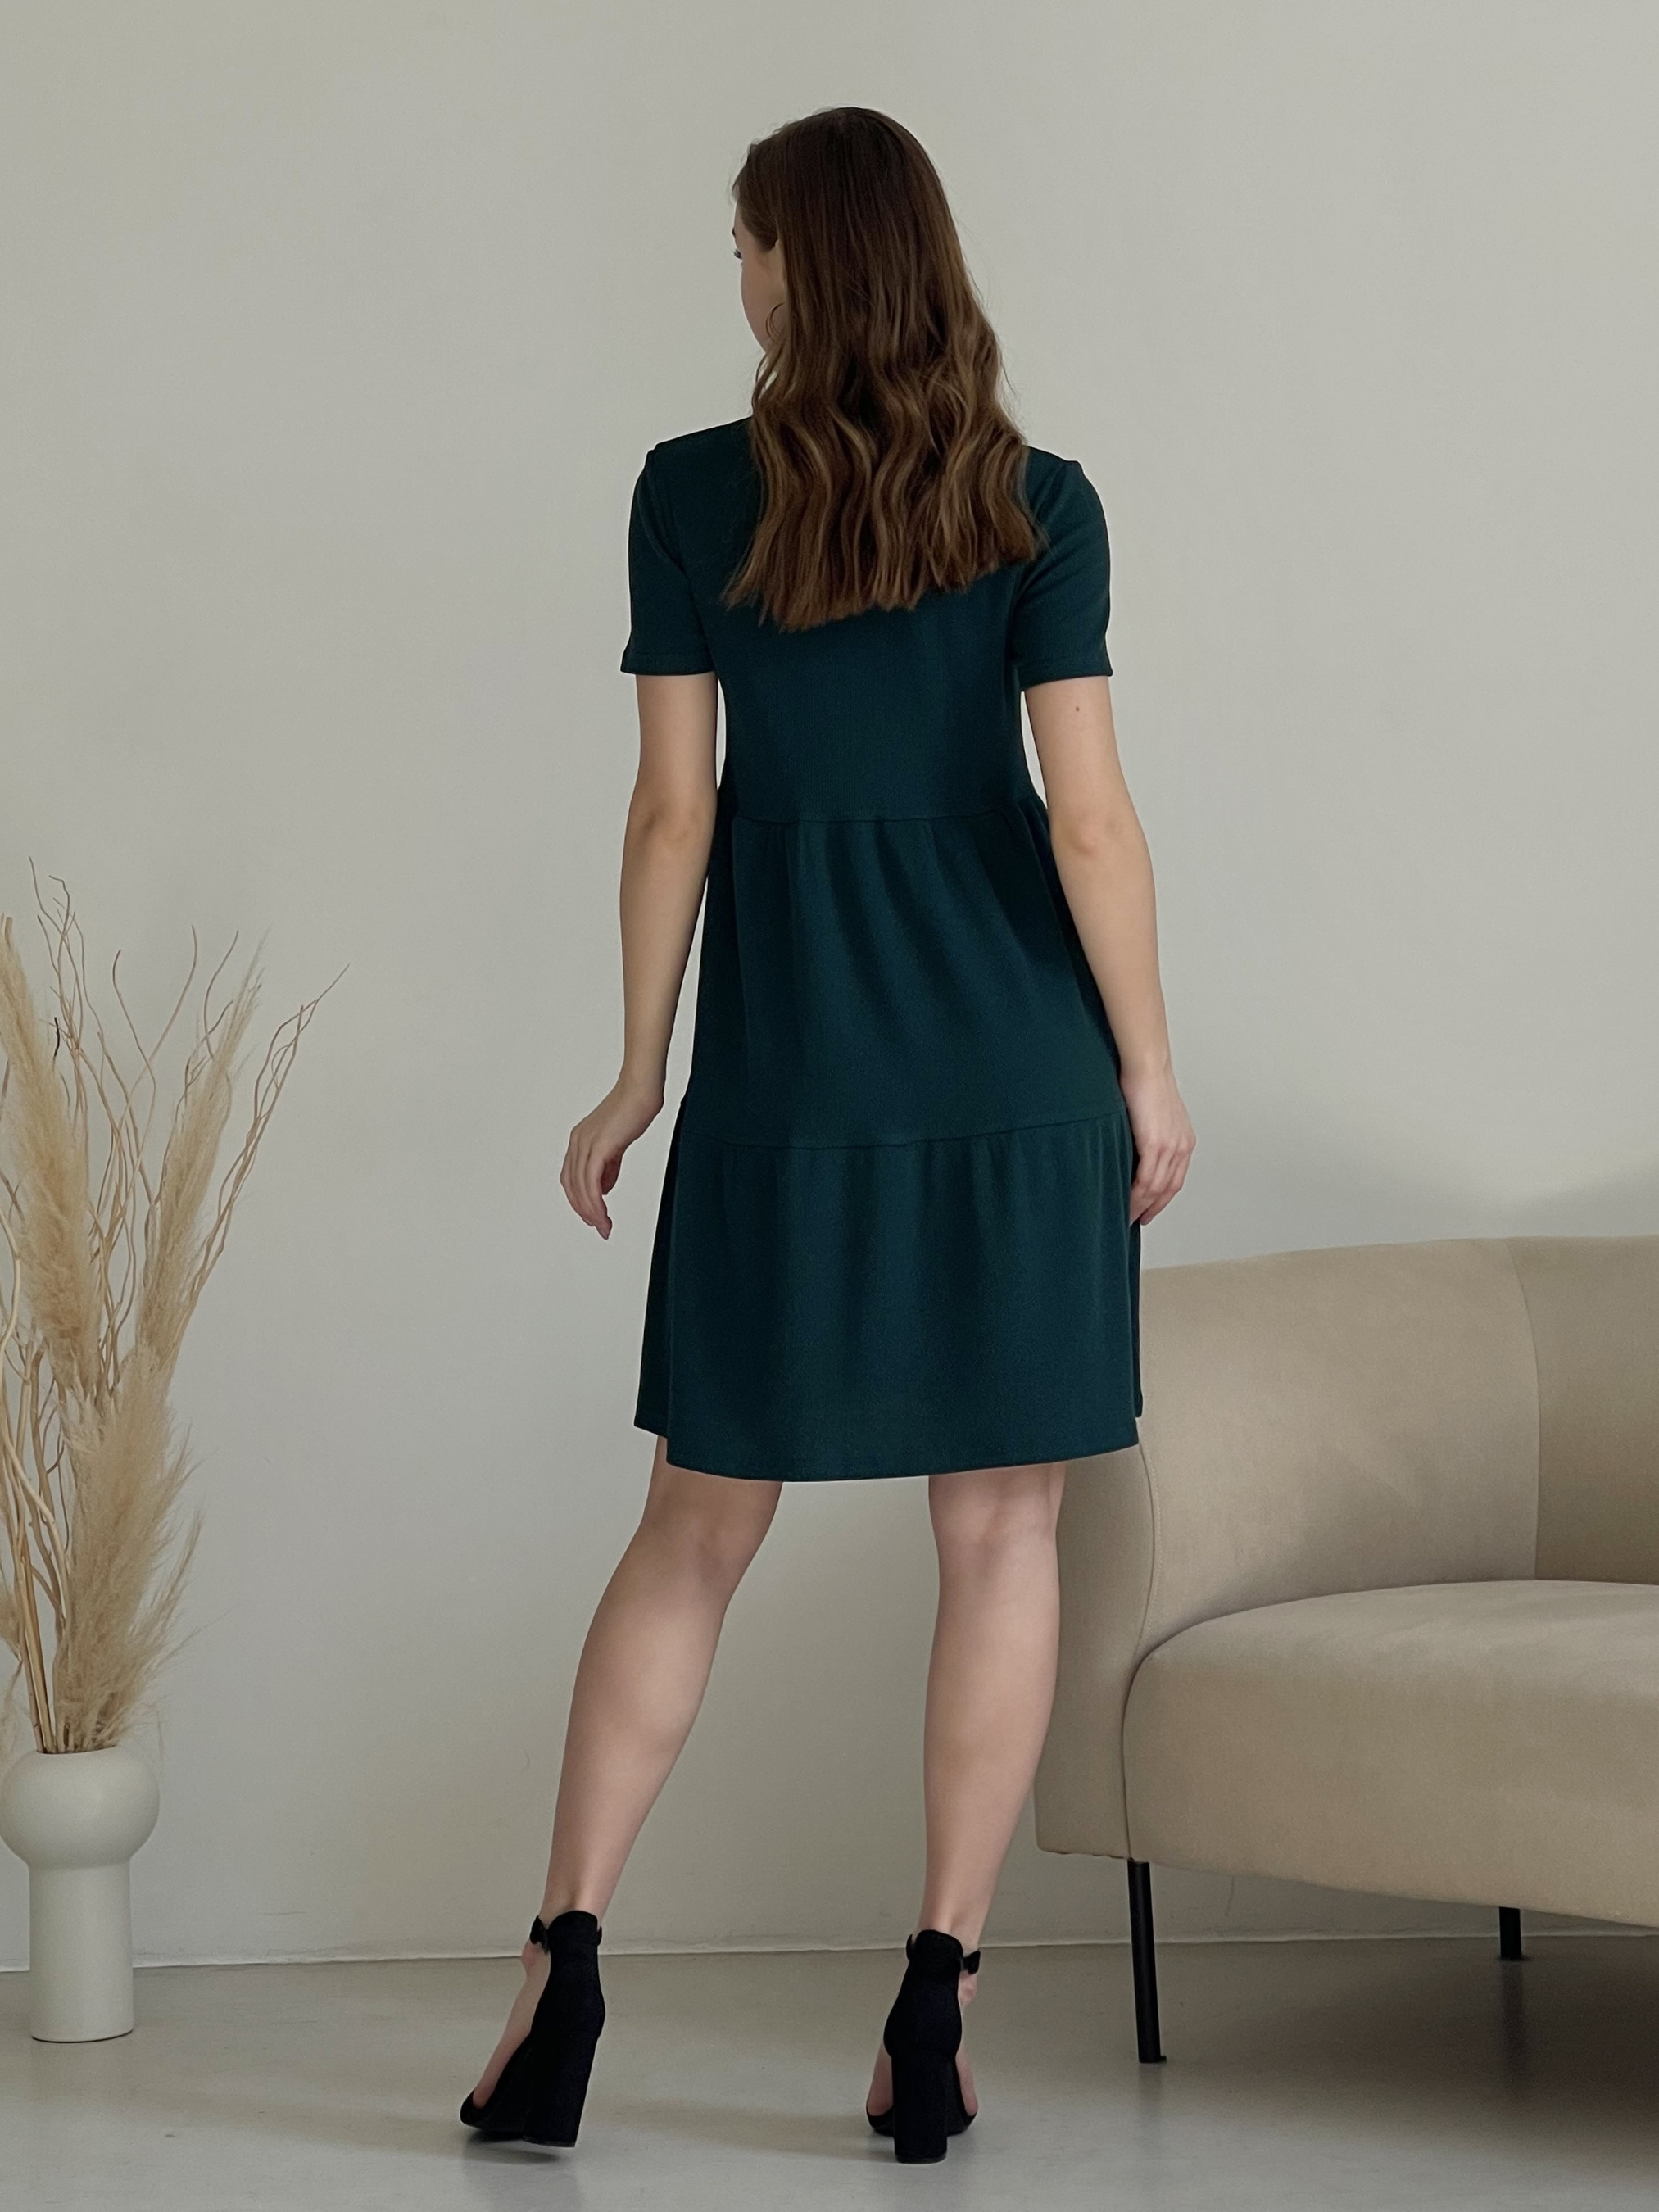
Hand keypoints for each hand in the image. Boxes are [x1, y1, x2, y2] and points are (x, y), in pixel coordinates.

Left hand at [560, 1078, 663, 1238]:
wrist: (642, 1090)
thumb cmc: (634, 1108)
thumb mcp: (618, 1142)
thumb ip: (609, 1164)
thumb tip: (605, 1187)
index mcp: (580, 1139)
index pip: (572, 1177)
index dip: (580, 1199)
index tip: (592, 1216)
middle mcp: (578, 1142)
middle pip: (572, 1186)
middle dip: (584, 1211)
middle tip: (600, 1228)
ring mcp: (585, 1144)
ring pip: (580, 1187)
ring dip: (591, 1212)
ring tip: (604, 1226)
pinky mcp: (598, 1146)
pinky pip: (591, 1182)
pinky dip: (595, 1202)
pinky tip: (603, 1214)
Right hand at [1118, 1062, 1195, 1226]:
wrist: (1145, 1066)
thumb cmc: (1144, 1082)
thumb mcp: (1153, 1114)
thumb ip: (1148, 1133)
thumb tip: (1132, 1147)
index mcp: (1183, 1140)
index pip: (1175, 1179)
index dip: (1161, 1198)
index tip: (1148, 1208)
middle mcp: (1181, 1146)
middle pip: (1168, 1189)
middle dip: (1152, 1208)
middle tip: (1135, 1219)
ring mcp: (1170, 1147)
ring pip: (1157, 1188)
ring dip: (1141, 1206)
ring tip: (1126, 1215)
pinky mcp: (1155, 1145)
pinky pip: (1146, 1180)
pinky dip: (1136, 1195)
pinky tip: (1126, 1202)